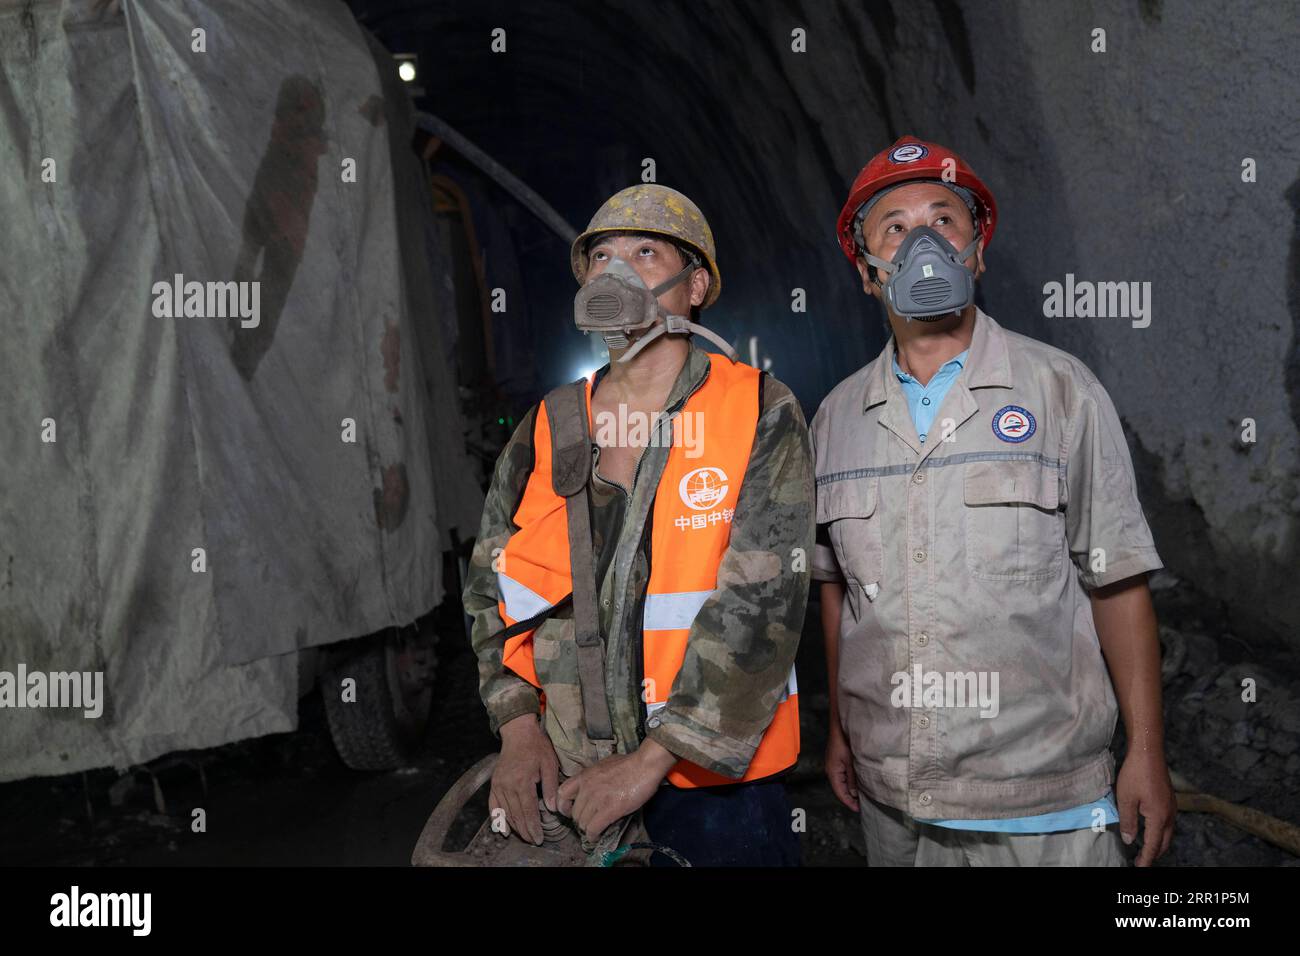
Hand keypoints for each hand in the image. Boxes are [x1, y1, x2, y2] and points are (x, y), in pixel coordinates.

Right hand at [489, 714, 559, 845]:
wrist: (518, 733)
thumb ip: (550, 787)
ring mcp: (498, 785)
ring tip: (524, 837)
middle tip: (533, 841)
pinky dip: (497, 819)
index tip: (538, 838)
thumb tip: (552, 808)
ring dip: (515, 827)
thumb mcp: (549, 764)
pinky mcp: (494, 784)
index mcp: (522, 781)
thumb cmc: (536, 746)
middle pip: (516, 815)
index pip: (528, 811)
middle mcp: (507, 786)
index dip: (533, 827)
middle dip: (525, 830)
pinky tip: (504, 829)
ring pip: (506, 813)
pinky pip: (493, 805)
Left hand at [556, 739, 676, 840]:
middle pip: (574, 813)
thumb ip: (594, 777)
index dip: (564, 806)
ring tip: (595, 830)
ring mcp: (597, 799)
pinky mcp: (609, 809)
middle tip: (589, 822)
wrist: (644, 765)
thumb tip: (592, 785)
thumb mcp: (603, 765)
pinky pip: (593, 828)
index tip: (570, 811)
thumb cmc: (629, 763)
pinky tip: (597, 836)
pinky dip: (593, 835)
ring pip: (582, 823)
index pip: (562, 793)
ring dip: (588, 829)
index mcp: (585, 776)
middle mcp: (587, 788)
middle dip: (581, 820)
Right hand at [825, 720, 858, 810]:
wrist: (839, 727)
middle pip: (840, 789)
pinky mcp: (836, 762)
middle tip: (862, 805)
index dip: (849, 802)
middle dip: (850, 798)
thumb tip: (854, 794)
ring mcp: (833, 766)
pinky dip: (849, 782)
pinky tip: (857, 783)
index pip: (840, 793)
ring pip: (841, 783)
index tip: (858, 809)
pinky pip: (842, 776)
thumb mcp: (851, 762)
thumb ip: (852, 779)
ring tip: (861, 797)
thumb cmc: (844, 742)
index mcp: (832, 772)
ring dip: (850, 790)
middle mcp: (831, 771)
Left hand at [1116, 752, 1175, 865]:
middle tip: (1142, 860)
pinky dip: (1160, 831)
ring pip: (1168, 832)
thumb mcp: (1126, 799)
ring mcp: (1172, 806)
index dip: (1147, 858)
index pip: (1154, 845)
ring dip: (1158, 842)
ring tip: (1146, 848)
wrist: (1149, 752)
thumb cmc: (1136, 773)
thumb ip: (1128, 822)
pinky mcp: (1169, 799)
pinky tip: (1151, 828)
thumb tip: (1130, 840)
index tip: (1140, 867)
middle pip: (1164, 842)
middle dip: (1154, 853)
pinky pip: (1168, 822)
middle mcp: (1169, 814)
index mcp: (1159, 817)